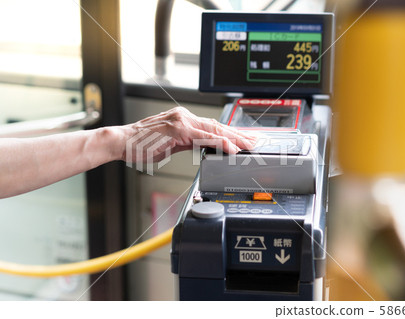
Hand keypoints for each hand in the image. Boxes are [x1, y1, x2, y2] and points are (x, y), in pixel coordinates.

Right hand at [119, 107, 257, 162]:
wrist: (121, 142)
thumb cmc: (141, 144)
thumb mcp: (170, 143)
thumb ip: (187, 142)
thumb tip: (203, 148)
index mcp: (183, 118)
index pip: (212, 125)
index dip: (230, 133)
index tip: (244, 139)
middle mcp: (184, 116)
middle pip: (217, 125)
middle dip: (238, 134)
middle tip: (255, 141)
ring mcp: (181, 121)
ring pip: (214, 129)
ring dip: (234, 138)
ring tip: (249, 145)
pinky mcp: (177, 130)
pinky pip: (204, 137)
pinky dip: (220, 142)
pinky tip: (231, 148)